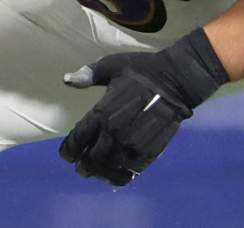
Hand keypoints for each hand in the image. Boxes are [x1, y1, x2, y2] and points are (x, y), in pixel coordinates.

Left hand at [59, 28, 227, 185]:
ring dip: (100, 173)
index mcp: (101, 112)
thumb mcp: (112, 66)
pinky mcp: (149, 151)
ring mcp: (132, 144)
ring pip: (109, 169)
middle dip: (84, 166)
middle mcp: (114, 132)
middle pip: (92, 159)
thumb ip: (88, 75)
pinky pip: (130, 172)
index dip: (69, 150)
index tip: (67, 155)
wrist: (177, 79)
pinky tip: (116, 175)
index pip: (78, 140)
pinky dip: (120, 177)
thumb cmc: (142, 69)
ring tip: (98, 173)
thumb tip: (66, 80)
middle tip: (81, 167)